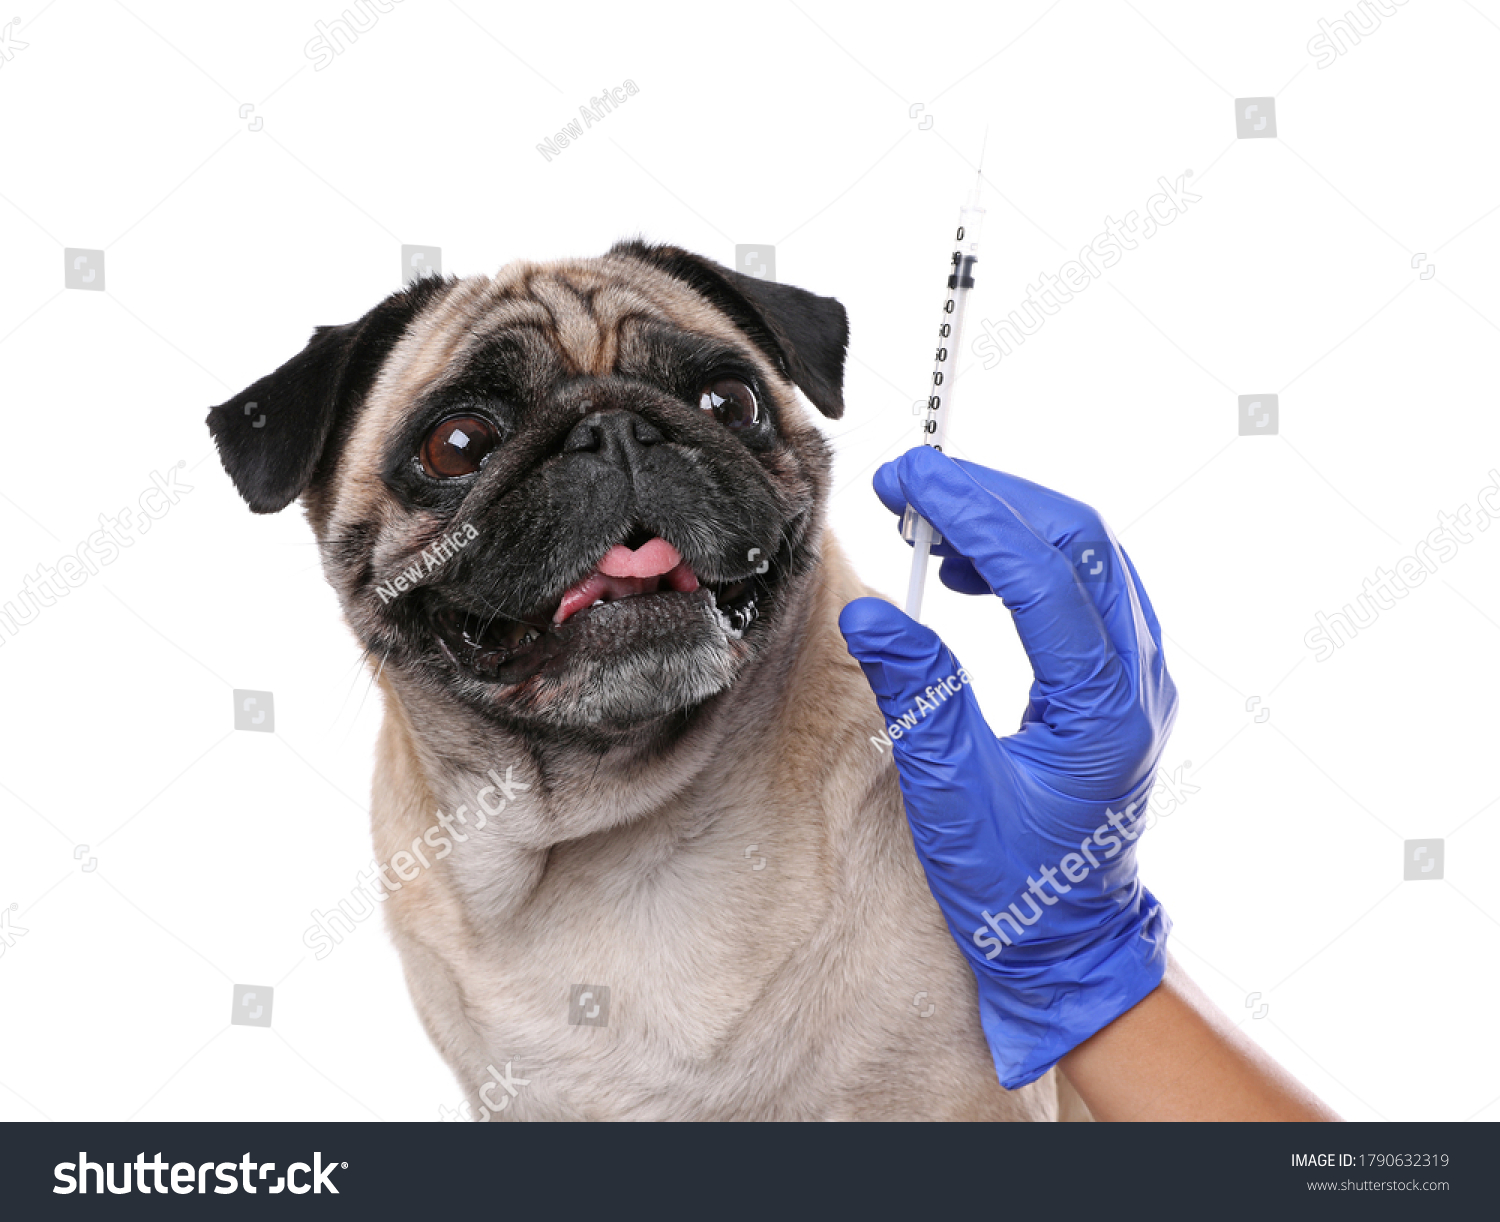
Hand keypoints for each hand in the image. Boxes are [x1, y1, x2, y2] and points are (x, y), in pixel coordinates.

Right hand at [838, 446, 1177, 1089]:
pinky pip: (1086, 587)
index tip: (908, 481)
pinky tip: (972, 574)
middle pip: (1080, 540)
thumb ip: (919, 698)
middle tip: (909, 483)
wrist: (1071, 941)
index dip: (972, 512)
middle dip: (990, 495)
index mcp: (1103, 711)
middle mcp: (1137, 681)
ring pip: (1088, 555)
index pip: (1045, 573)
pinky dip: (1027, 558)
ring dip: (1009, 519)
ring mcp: (1139, 677)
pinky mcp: (1122, 680)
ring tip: (928, 525)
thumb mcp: (950, 800)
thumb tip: (870, 614)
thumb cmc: (1015, 888)